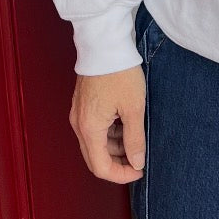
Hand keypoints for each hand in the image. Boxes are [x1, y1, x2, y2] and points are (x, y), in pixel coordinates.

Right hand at [70, 65, 146, 183]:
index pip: (101, 167)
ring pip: (94, 145)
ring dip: (114, 149)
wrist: (105, 43)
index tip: (139, 170)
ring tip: (135, 138)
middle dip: (117, 164)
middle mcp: (79, 124)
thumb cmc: (119, 73)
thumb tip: (137, 162)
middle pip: (95, 158)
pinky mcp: (82, 105)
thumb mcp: (133, 108)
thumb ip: (135, 139)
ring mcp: (78, 114)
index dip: (121, 175)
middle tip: (138, 160)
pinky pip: (93, 130)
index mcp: (89, 128)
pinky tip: (125, 125)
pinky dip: (109, 135)